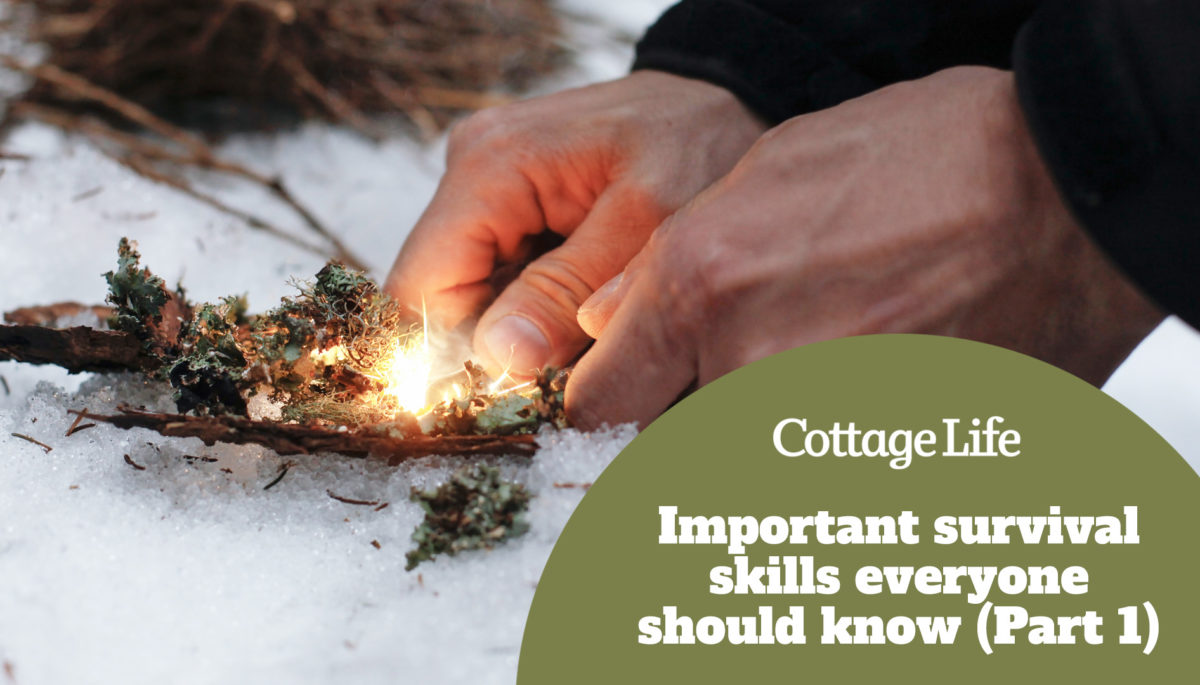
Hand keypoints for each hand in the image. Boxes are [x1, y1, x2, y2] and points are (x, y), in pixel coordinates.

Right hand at [384, 71, 765, 375]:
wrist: (725, 100)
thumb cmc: (698, 147)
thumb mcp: (646, 227)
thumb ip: (567, 291)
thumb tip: (498, 358)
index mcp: (490, 167)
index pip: (419, 288)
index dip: (452, 355)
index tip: (518, 393)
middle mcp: (470, 169)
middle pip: (441, 296)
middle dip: (497, 345)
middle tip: (574, 366)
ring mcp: (487, 184)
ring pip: (471, 293)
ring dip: (522, 329)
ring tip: (592, 330)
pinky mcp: (511, 201)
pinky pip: (501, 275)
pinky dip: (538, 307)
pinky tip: (586, 305)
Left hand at [569, 67, 1164, 428]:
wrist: (1067, 197)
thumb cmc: (927, 162)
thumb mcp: (769, 174)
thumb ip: (668, 266)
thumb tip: (609, 325)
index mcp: (704, 291)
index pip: (599, 409)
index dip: (599, 414)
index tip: (616, 412)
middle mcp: (752, 373)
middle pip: (667, 461)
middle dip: (678, 436)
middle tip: (738, 385)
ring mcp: (825, 435)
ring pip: (738, 481)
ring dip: (758, 445)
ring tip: (826, 372)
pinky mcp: (887, 473)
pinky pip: (811, 493)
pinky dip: (819, 460)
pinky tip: (862, 400)